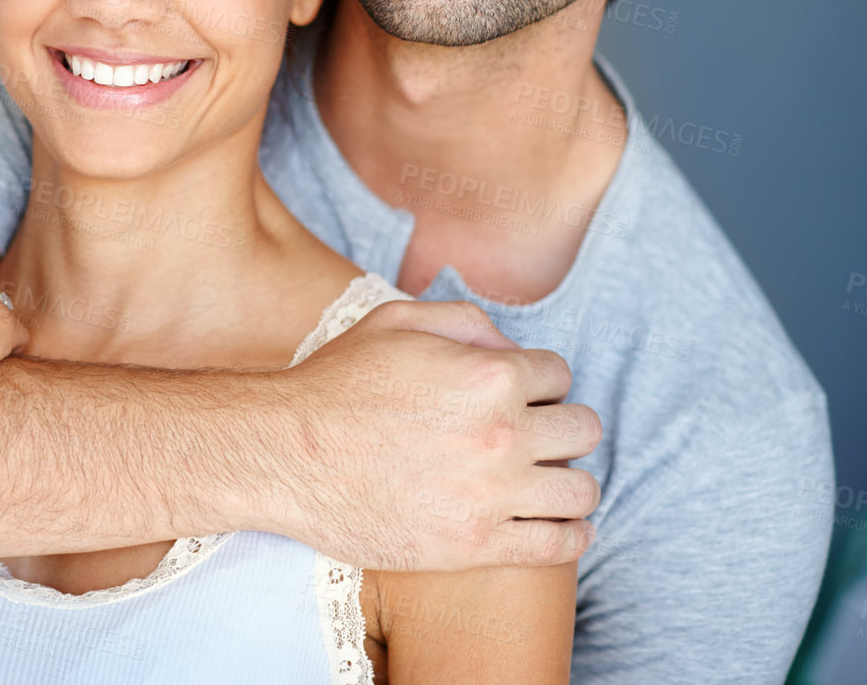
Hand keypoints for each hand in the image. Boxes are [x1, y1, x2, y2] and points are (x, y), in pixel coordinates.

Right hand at [279, 299, 601, 569]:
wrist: (283, 455)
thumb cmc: (335, 384)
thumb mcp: (394, 321)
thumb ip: (465, 322)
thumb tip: (511, 348)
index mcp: (489, 374)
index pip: (559, 373)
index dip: (538, 380)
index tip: (520, 395)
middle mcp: (501, 434)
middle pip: (583, 430)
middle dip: (562, 426)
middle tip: (534, 436)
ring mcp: (491, 494)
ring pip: (582, 491)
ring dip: (569, 481)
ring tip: (545, 481)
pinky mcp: (474, 545)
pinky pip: (559, 545)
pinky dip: (570, 534)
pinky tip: (558, 524)